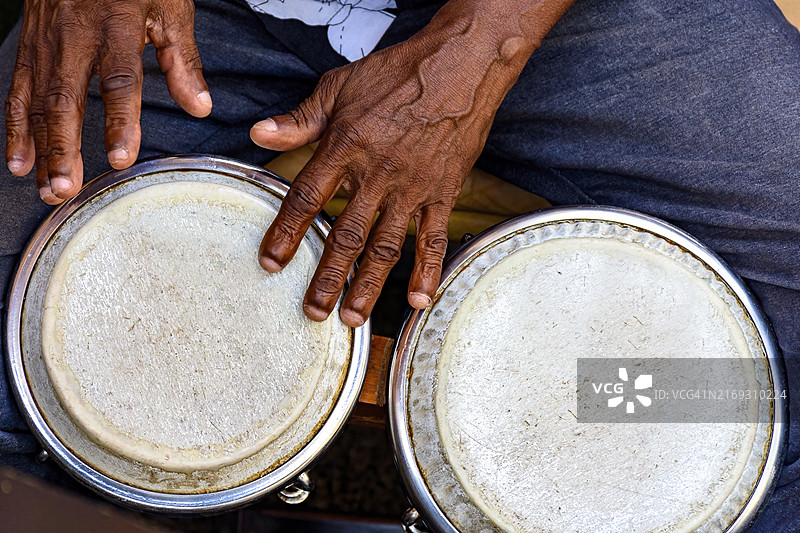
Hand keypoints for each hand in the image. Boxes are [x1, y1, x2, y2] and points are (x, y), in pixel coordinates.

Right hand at [5, 0, 211, 203]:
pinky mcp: (30, 46)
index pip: (118, 81)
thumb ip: (182, 60)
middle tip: (68, 188)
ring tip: (47, 188)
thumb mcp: (169, 8)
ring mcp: (46, 42)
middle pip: (66, 99)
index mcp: (115, 27)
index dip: (120, 121)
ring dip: (40, 148)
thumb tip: (201, 107)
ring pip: (37, 101)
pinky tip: (20, 160)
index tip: (122, 157)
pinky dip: (16, 128)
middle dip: (64, 148)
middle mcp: (74, 36)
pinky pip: (18, 90)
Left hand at [252, 0, 571, 326]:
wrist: (459, 66)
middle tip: (312, 311)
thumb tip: (258, 134)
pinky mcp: (443, 192)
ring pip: (386, 246)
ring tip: (352, 318)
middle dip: (326, 277)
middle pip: (346, 235)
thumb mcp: (338, 87)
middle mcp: (376, 175)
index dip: (285, 233)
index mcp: (345, 147)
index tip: (270, 262)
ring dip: (368, 285)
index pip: (307, 198)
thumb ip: (300, 119)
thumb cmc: (397, 74)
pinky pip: (434, 238)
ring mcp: (412, 188)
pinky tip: (420, 300)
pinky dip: (427, 270)